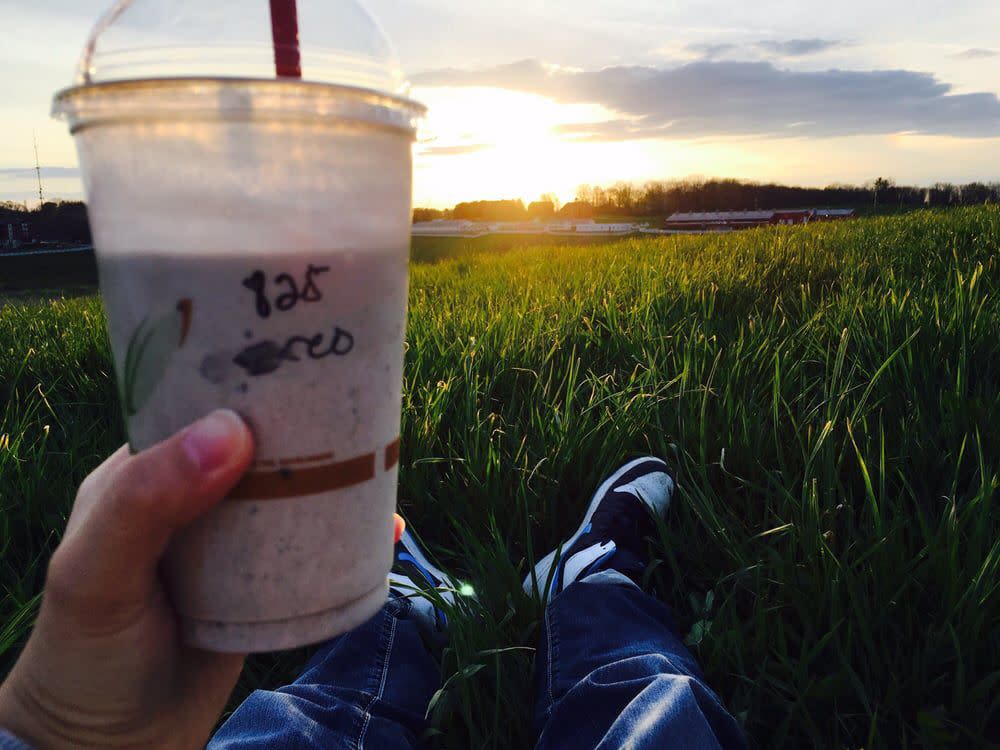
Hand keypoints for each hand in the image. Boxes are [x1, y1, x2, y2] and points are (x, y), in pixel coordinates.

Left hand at [0, 410, 405, 748]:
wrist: (115, 748)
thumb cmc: (86, 654)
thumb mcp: (98, 573)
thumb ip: (147, 501)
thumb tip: (234, 429)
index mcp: (144, 472)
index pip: (196, 405)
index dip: (242, 375)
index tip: (296, 349)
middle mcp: (192, 497)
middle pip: (258, 444)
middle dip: (306, 422)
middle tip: (360, 400)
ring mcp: (233, 542)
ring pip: (293, 492)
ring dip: (336, 475)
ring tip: (383, 453)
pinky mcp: (266, 584)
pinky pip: (314, 548)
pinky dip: (352, 535)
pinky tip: (386, 527)